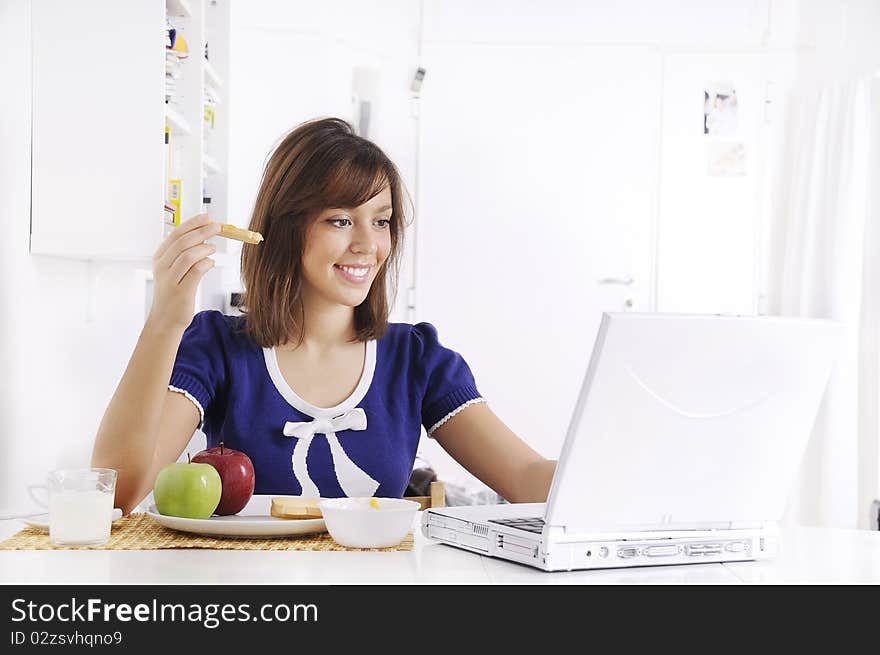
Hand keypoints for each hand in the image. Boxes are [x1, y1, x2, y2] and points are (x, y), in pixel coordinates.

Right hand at [146, 214, 219, 332]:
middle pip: (183, 242)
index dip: (192, 224)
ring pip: (188, 255)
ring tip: (213, 248)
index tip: (207, 217)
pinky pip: (196, 271)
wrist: (165, 319)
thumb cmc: (173, 293)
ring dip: (205, 248)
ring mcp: (170, 279)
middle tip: (217, 227)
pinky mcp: (181, 291)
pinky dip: (206, 263)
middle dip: (202, 231)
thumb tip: (203, 235)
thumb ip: (184, 254)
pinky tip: (211, 263)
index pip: (176, 234)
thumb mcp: (173, 270)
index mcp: (160, 258)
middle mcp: (162, 267)